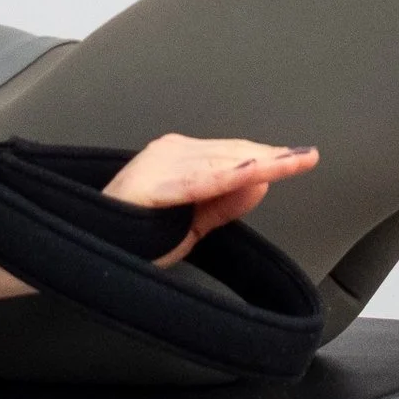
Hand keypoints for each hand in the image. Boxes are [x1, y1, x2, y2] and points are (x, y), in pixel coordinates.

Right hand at [102, 133, 318, 264]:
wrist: (89, 246)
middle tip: (309, 157)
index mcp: (176, 157)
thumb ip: (223, 204)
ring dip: (264, 161)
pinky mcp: (157, 183)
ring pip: (224, 162)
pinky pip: (204, 180)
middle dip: (272, 156)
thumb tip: (262, 183)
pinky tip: (259, 171)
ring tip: (298, 161)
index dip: (268, 156)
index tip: (302, 156)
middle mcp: (170, 152)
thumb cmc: (130, 236)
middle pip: (233, 153)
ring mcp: (161, 162)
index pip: (231, 154)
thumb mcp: (188, 224)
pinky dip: (233, 175)